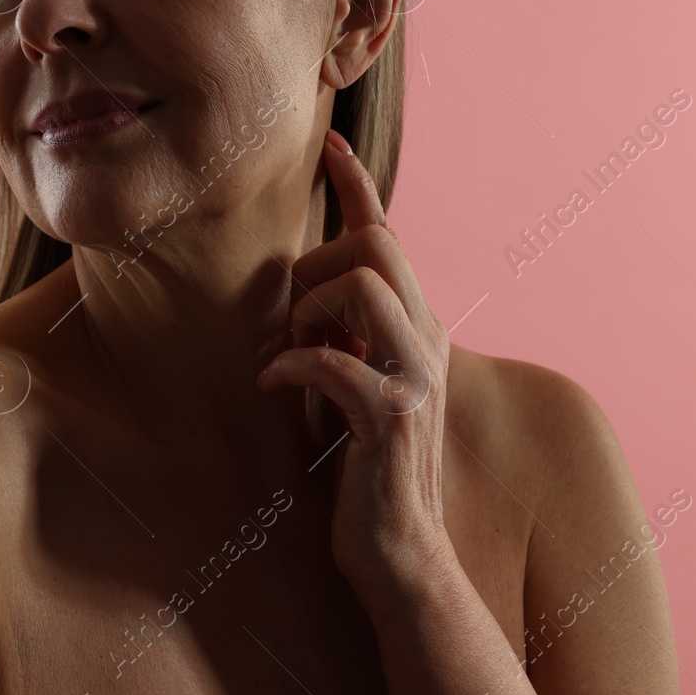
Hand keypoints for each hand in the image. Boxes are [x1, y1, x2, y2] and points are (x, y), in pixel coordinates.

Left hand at [255, 128, 455, 597]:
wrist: (399, 552)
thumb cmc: (365, 472)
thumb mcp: (357, 387)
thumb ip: (347, 338)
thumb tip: (305, 293)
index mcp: (416, 328)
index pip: (389, 237)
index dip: (360, 185)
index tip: (332, 142)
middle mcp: (426, 342)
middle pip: (376, 245)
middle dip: (318, 263)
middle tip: (293, 317)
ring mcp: (415, 378)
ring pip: (363, 285)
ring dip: (309, 310)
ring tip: (288, 353)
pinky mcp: (391, 418)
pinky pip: (334, 359)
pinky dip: (291, 363)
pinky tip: (270, 386)